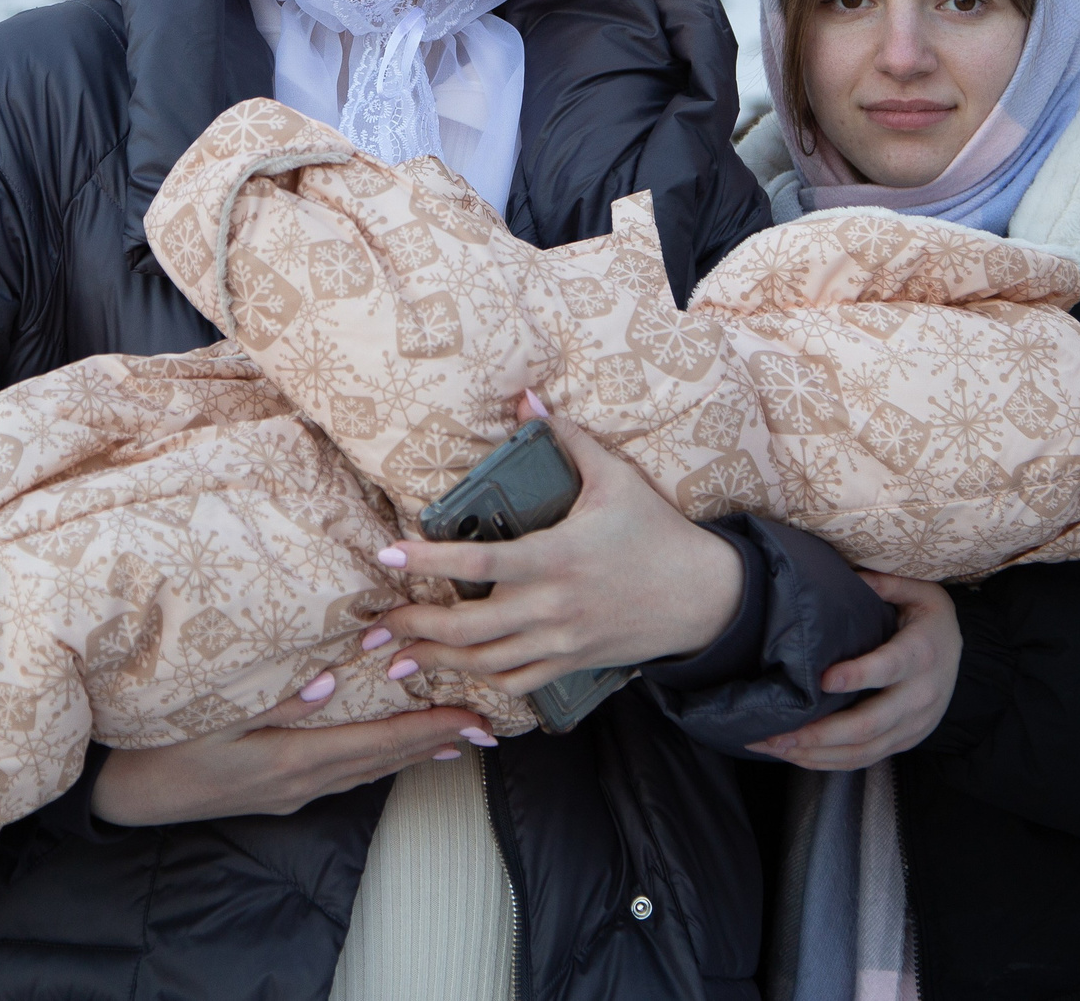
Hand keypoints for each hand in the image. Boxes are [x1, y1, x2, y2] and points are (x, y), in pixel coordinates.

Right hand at [92, 677, 486, 824]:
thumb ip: (274, 699)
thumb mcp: (214, 713)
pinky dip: (378, 762)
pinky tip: (391, 754)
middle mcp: (302, 781)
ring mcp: (291, 792)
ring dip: (412, 753)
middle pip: (383, 760)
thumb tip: (331, 681)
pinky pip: (345, 776)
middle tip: (488, 727)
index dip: (428, 728)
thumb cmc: (165, 742)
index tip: (472, 717)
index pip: (377, 742)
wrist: (127, 793)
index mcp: (292, 758)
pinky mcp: (280, 794)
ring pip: (368, 771)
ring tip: (454, 739)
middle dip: (436, 740)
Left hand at [372, 412, 744, 696]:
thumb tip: (529, 398)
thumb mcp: (616, 478)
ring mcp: (561, 642)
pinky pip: (516, 681)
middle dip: (414, 626)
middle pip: (467, 626)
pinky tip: (456, 673)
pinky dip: (480, 680)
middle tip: (376, 625)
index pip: (478, 562)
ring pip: (484, 662)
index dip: (428, 560)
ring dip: (435, 661)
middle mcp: (553, 606)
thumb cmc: (656, 533)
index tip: (390, 552)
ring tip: (398, 657)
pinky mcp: (571, 664)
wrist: (704, 596)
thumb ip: (569, 439)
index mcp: (557, 557)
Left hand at [747, 571, 958, 770]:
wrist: (961, 654)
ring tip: (774, 746)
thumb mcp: (920, 591)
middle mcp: (919, 696)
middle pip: (869, 725)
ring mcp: (913, 725)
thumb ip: (886, 584)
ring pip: (863, 751)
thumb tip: (849, 576)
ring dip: (815, 754)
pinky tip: (797, 756)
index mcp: (921, 654)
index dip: (857, 676)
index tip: (821, 680)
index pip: (888, 668)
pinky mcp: (904, 742)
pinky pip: (865, 760)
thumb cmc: (929, 619)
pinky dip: (828, 763)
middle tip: (777, 733)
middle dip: (819, 733)